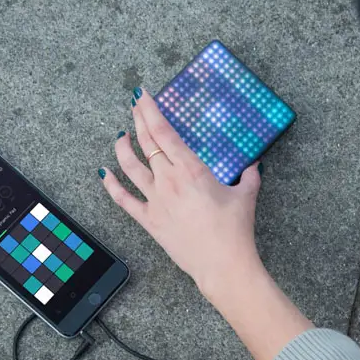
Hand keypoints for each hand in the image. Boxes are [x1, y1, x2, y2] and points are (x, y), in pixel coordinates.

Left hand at [98, 87, 262, 292]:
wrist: (222, 264)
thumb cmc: (234, 230)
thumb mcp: (246, 196)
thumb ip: (250, 176)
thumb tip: (254, 166)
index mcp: (191, 169)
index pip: (164, 132)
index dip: (150, 111)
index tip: (142, 96)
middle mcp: (168, 180)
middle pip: (146, 143)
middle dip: (138, 120)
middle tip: (134, 106)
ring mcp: (155, 200)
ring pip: (130, 166)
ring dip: (122, 148)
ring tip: (121, 136)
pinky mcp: (148, 220)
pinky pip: (123, 200)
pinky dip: (112, 185)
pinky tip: (104, 173)